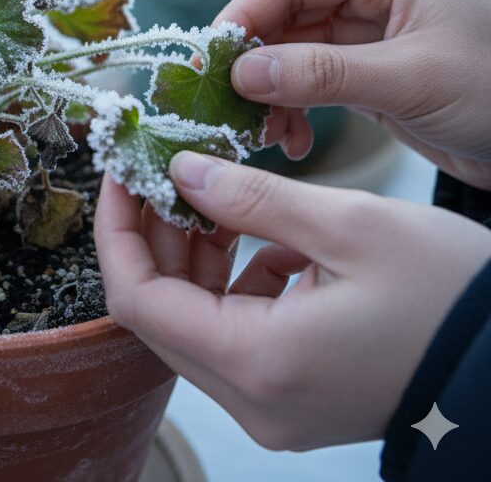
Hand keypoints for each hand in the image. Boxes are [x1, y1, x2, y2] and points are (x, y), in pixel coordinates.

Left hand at [95, 154, 490, 449]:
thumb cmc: (451, 296)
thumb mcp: (348, 226)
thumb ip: (251, 198)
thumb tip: (179, 170)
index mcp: (257, 363)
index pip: (136, 298)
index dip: (117, 227)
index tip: (121, 169)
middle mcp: (254, 399)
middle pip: (161, 309)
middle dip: (153, 232)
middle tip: (159, 166)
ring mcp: (274, 403)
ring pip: (195, 318)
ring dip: (193, 250)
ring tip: (208, 188)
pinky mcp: (296, 392)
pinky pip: (236, 331)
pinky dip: (234, 276)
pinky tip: (263, 233)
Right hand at [216, 0, 490, 188]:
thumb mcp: (410, 80)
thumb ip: (322, 75)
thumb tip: (240, 75)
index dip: (246, 15)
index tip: (210, 61)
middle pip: (284, 12)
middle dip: (254, 62)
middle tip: (224, 105)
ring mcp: (368, 24)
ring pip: (290, 49)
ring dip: (268, 92)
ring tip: (260, 133)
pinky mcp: (367, 64)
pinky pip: (308, 78)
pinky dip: (291, 107)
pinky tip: (289, 139)